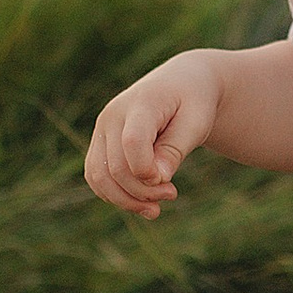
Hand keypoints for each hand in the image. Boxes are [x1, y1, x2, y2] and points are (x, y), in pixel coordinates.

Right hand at [86, 52, 223, 221]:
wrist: (181, 84)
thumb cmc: (193, 103)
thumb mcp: (196, 123)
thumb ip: (175, 150)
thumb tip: (157, 179)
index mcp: (142, 103)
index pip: (132, 142)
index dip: (147, 171)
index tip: (169, 182)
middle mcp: (113, 114)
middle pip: (115, 166)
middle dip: (143, 192)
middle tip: (171, 194)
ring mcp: (102, 128)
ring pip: (99, 176)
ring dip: (126, 200)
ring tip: (155, 209)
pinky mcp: (100, 142)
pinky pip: (96, 176)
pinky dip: (115, 195)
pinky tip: (140, 202)